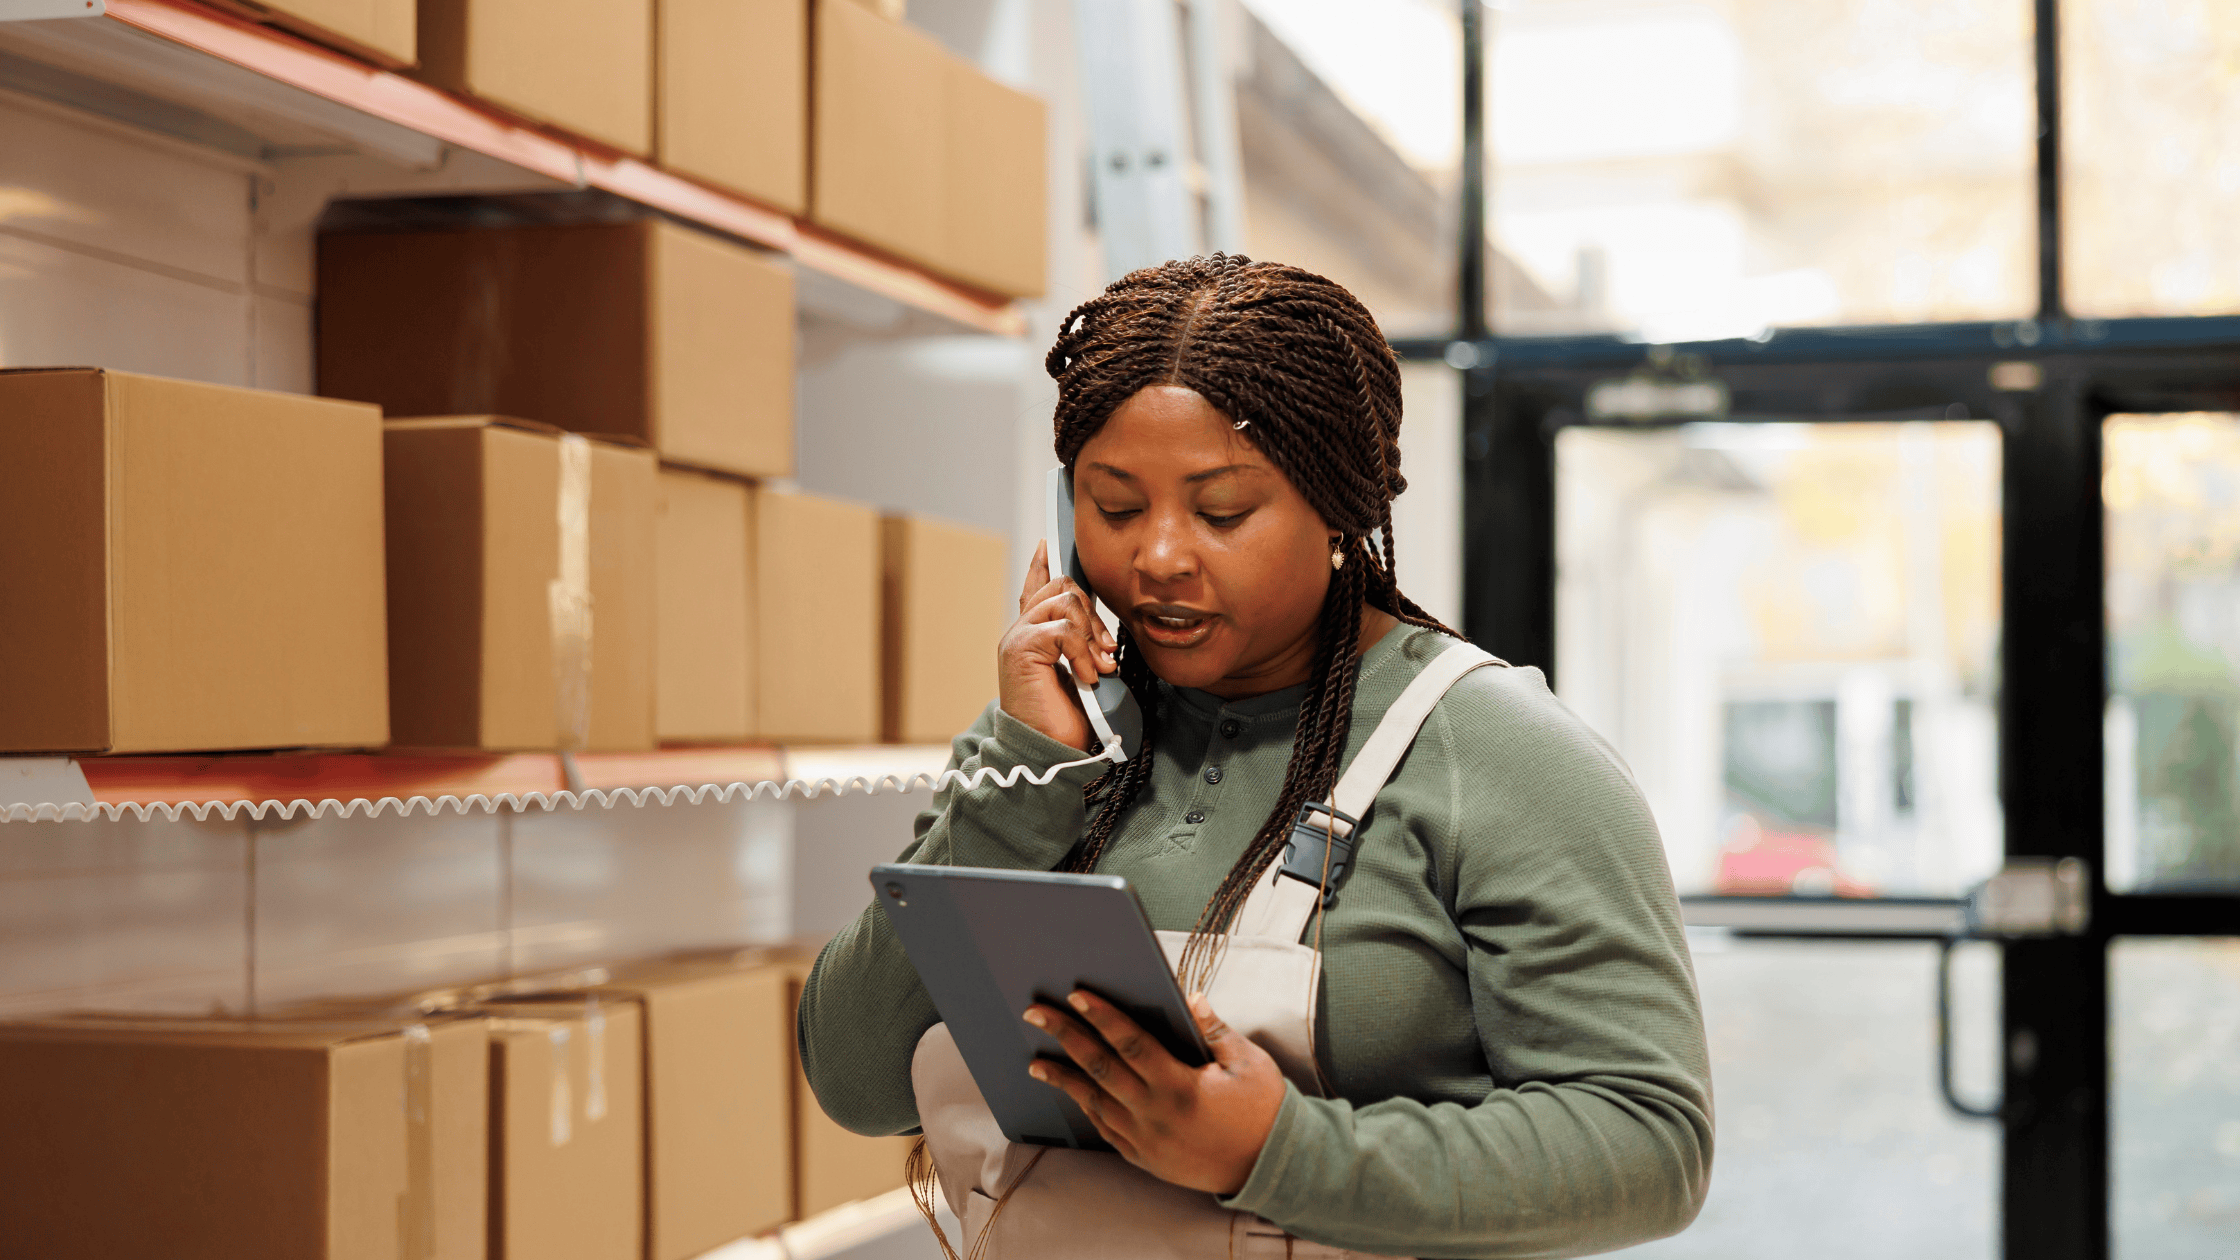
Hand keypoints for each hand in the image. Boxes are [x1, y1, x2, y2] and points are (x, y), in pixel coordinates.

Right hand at [997, 540, 1117, 751]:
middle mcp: (1020, 630)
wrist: (1049, 751)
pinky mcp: (1021, 648)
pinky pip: (1064, 630)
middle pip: (1062, 586)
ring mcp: (1017, 636)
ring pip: (1066, 602)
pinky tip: (1086, 677)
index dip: (1041, 564)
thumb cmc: (1065, 720)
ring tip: (1098, 668)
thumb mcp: (1082, 674)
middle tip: (1108, 650)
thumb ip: (1083, 648)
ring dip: (1092, 636)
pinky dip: (1083, 654)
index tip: (1048, 544)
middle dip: (1094, 614)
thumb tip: (1105, 636)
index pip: (1034, 588)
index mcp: (1032, 635)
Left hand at [1023, 989, 1285, 1195]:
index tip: (1076, 994)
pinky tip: (1072, 1092)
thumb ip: (1214, 1029)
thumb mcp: (1248, 1062)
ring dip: (1062, 1078)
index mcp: (1180, 1086)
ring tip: (1036, 1061)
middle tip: (1034, 1013)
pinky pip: (1106, 1129)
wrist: (1270, 1167)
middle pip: (1099, 1068)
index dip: (1102, 1016)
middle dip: (1065, 1036)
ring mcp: (1146, 1140)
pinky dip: (1086, 1107)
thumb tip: (1189, 997)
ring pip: (1093, 1102)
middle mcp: (1155, 1115)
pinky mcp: (1145, 1158)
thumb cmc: (1263, 1109)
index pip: (1130, 1042)